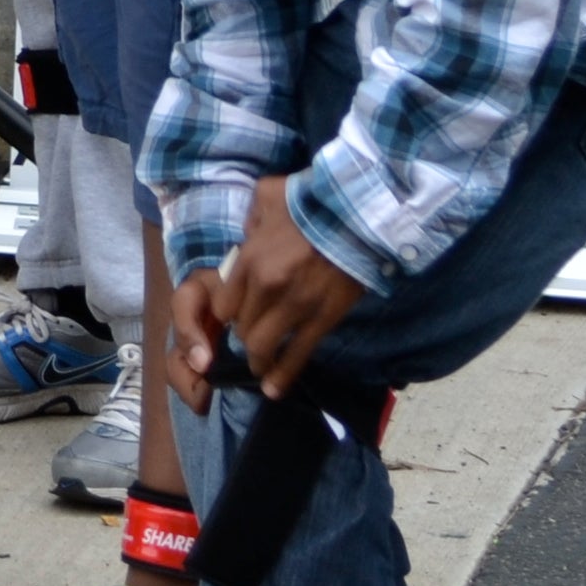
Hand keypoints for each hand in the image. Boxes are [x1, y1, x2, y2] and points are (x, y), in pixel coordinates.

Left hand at [170, 172, 370, 406]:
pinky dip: (285, 374)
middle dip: (244, 338)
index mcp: (250, 258)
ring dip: (259, 362)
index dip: (228, 315)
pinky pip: (299, 354)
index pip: (224, 304)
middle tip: (251, 343)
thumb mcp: (268, 195)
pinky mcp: (324, 318)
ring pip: (266, 347)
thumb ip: (251, 218)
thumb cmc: (313, 199)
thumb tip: (247, 236)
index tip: (235, 318)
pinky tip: (275, 389)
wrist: (361, 214)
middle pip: (243, 328)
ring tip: (259, 372)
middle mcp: (267, 287)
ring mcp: (296, 306)